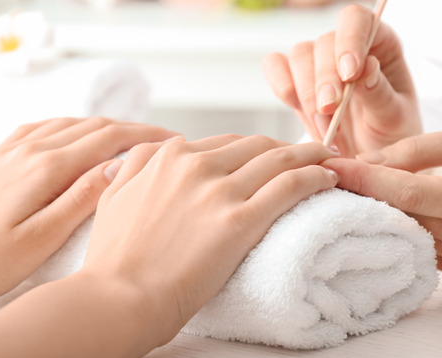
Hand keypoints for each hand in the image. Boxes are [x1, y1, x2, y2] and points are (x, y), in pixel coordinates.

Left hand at [0, 117, 176, 309]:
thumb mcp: (42, 238)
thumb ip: (82, 199)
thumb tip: (119, 166)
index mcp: (47, 168)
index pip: (108, 139)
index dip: (146, 136)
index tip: (174, 140)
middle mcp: (31, 149)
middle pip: (93, 125)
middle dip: (132, 128)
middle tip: (161, 141)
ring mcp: (13, 149)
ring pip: (70, 122)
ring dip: (104, 125)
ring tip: (129, 138)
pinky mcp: (0, 155)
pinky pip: (43, 126)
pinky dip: (71, 124)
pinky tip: (77, 132)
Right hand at [81, 135, 339, 348]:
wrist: (118, 298)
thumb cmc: (114, 258)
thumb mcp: (113, 197)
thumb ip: (137, 165)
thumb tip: (155, 149)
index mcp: (169, 158)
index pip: (226, 142)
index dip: (254, 148)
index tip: (269, 154)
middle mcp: (197, 166)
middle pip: (257, 145)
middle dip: (286, 146)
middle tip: (307, 154)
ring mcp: (220, 191)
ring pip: (279, 158)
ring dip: (310, 155)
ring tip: (327, 159)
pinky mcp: (241, 221)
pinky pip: (290, 186)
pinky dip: (314, 177)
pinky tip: (327, 178)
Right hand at [263, 4, 421, 156]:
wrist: (369, 161)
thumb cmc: (390, 136)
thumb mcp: (396, 119)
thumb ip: (381, 94)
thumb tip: (366, 67)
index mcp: (381, 43)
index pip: (358, 20)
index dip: (350, 39)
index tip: (349, 74)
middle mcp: (347, 44)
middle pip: (324, 42)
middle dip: (325, 80)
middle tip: (330, 112)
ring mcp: (318, 60)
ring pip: (299, 55)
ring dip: (306, 93)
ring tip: (324, 128)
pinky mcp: (295, 78)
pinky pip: (275, 66)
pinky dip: (281, 84)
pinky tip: (294, 106)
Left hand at [324, 123, 441, 280]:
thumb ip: (418, 150)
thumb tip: (365, 162)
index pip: (411, 194)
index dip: (367, 180)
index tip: (333, 166)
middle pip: (406, 220)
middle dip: (365, 197)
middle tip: (331, 175)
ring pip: (411, 237)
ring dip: (378, 214)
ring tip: (351, 189)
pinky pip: (426, 249)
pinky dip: (403, 228)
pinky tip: (383, 209)